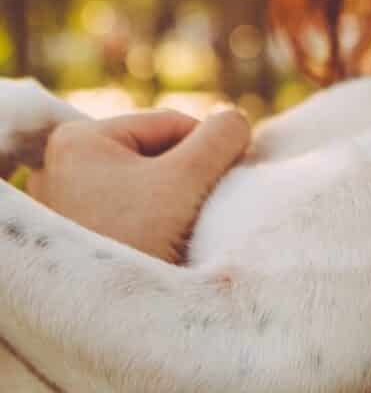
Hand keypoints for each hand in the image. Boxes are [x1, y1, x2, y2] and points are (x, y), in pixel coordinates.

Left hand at [26, 108, 250, 262]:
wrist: (104, 325)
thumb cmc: (136, 241)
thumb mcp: (189, 177)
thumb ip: (222, 134)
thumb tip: (235, 122)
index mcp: (78, 137)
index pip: (171, 125)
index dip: (206, 152)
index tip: (219, 187)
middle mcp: (58, 165)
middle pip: (154, 154)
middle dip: (184, 179)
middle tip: (199, 212)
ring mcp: (60, 202)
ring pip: (142, 183)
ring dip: (170, 201)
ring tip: (179, 232)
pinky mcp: (70, 234)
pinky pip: (126, 210)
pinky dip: (151, 221)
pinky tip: (161, 245)